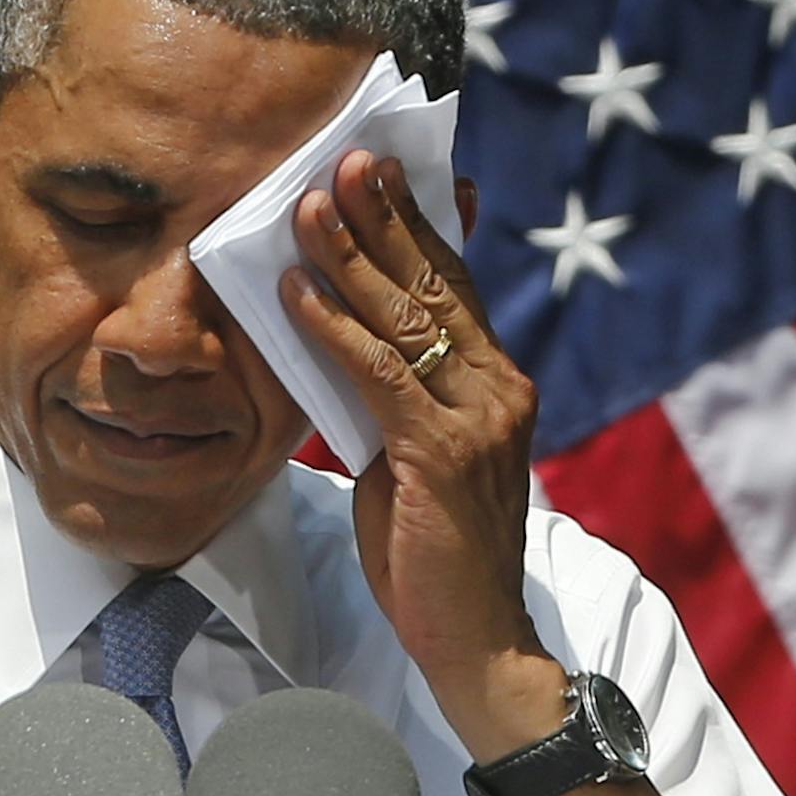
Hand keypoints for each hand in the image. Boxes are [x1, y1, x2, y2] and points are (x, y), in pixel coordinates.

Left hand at [278, 151, 561, 752]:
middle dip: (387, 218)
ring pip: (408, 318)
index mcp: (498, 384)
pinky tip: (296, 295)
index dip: (419, 227)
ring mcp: (480, 418)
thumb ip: (392, 399)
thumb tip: (339, 344)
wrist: (474, 637)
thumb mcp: (411, 457)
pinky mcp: (446, 453)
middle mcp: (500, 388)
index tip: (387, 173)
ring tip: (310, 205)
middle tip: (348, 159)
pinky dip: (334, 330)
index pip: (455, 288)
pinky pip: (381, 376)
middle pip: (436, 284)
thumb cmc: (435, 551)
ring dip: (352, 257)